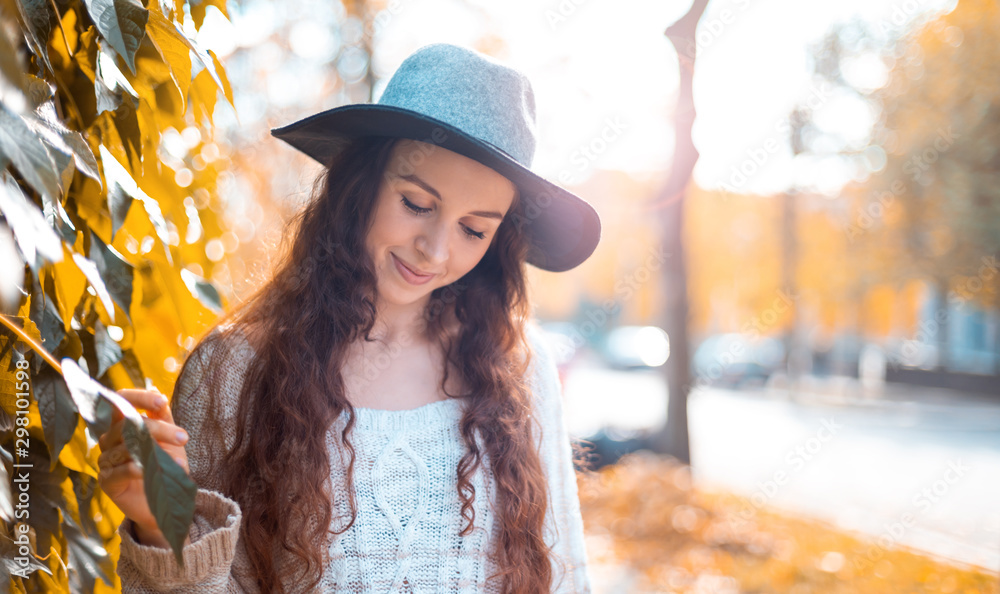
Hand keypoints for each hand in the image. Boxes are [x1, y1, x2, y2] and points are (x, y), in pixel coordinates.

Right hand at [97, 389, 191, 547]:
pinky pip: (121, 471)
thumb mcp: (168, 438)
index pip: (120, 402)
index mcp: (121, 425)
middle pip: (127, 426)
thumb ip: (162, 416)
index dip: (138, 397)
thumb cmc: (165, 465)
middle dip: (159, 430)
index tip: (161, 401)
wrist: (165, 501)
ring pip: (127, 448)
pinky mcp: (107, 482)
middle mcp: (108, 441)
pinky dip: (139, 468)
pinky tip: (153, 470)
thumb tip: (156, 391)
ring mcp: (105, 461)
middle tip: (183, 438)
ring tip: (181, 462)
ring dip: (156, 452)